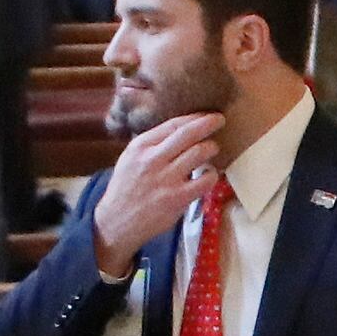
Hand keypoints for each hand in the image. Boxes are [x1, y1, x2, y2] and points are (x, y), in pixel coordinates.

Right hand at [89, 111, 228, 276]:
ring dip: (211, 148)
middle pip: (188, 133)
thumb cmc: (126, 188)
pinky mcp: (177, 198)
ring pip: (199, 153)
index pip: (173, 124)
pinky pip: (205, 180)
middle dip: (208, 123)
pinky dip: (212, 175)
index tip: (206, 114)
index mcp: (140, 146)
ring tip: (213, 148)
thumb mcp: (130, 158)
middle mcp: (152, 159)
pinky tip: (210, 175)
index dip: (194, 117)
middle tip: (220, 119)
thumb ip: (152, 144)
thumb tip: (181, 129)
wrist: (116, 221)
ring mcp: (166, 179)